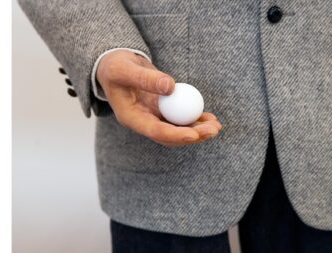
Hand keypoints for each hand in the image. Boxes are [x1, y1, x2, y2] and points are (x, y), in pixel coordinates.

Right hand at [96, 50, 221, 146]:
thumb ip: (144, 78)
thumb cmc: (115, 66)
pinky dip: (195, 118)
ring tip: (216, 125)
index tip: (195, 134)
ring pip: (178, 128)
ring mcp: (154, 116)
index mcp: (131, 118)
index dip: (176, 135)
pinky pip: (180, 117)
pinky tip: (210, 118)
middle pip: (170, 135)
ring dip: (198, 129)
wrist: (115, 66)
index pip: (155, 132)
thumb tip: (170, 87)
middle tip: (213, 130)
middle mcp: (144, 121)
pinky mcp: (163, 109)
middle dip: (193, 135)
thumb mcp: (123, 69)